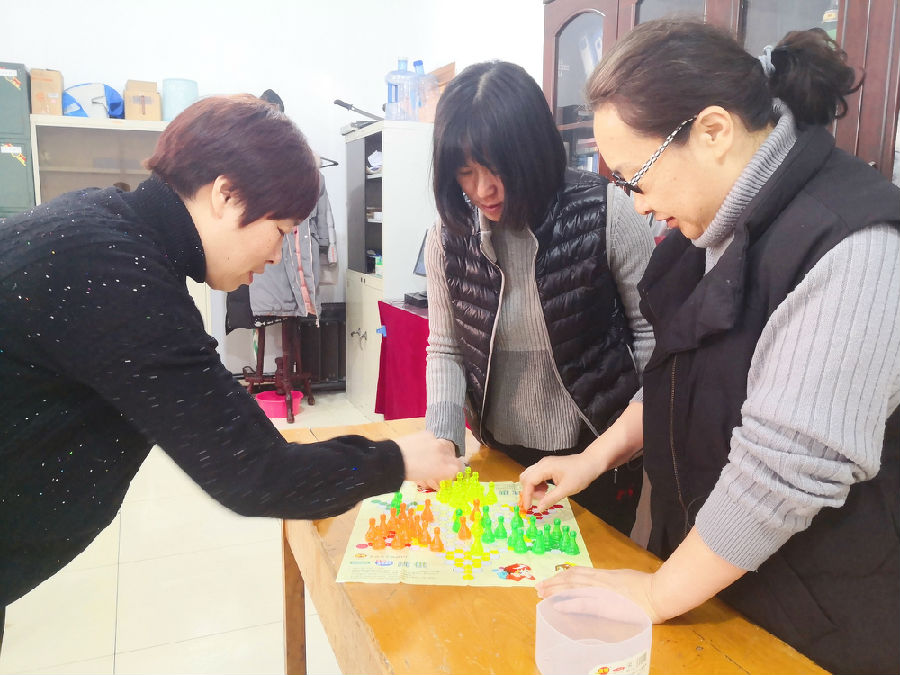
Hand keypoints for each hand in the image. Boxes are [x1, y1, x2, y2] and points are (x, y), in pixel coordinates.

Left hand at [395, 432, 462, 485]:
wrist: (394, 459)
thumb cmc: (409, 474)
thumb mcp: (426, 480)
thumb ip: (437, 477)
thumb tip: (438, 478)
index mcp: (448, 468)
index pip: (460, 468)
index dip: (454, 472)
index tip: (448, 474)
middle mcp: (446, 453)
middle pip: (454, 457)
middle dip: (447, 462)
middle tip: (436, 467)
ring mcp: (438, 442)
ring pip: (445, 447)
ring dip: (440, 452)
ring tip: (427, 457)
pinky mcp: (428, 434)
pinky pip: (433, 440)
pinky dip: (429, 444)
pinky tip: (419, 449)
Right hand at [518, 453, 601, 510]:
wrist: (591, 463)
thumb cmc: (581, 474)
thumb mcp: (566, 489)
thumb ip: (551, 499)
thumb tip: (539, 508)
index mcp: (545, 467)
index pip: (528, 481)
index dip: (526, 496)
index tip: (528, 508)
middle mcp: (542, 463)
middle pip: (525, 477)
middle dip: (529, 491)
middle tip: (540, 500)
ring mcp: (544, 464)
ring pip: (530, 476)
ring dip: (533, 488)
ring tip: (545, 495)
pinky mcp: (548, 466)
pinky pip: (536, 475)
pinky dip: (538, 485)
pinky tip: (547, 489)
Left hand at [535, 566, 665, 623]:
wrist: (658, 593)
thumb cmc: (647, 587)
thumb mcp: (625, 578)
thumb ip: (612, 582)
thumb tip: (605, 585)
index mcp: (604, 575)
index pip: (578, 573)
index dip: (563, 576)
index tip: (551, 579)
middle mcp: (599, 581)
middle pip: (570, 579)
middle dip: (553, 583)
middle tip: (538, 587)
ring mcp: (601, 592)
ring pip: (572, 588)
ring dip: (555, 591)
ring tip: (541, 594)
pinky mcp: (604, 604)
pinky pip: (582, 603)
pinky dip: (568, 604)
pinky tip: (556, 606)